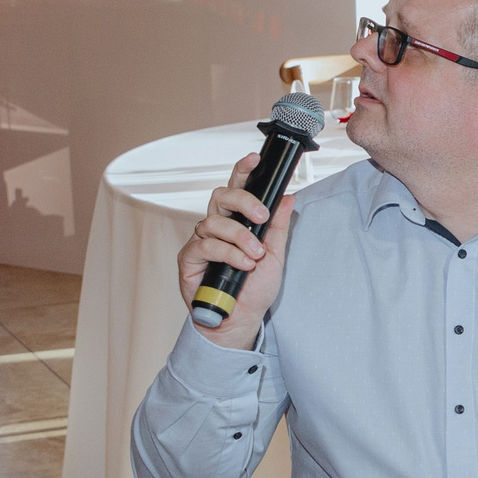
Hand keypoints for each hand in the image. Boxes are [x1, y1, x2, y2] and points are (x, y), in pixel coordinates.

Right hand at [178, 154, 296, 349]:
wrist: (241, 319)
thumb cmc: (255, 288)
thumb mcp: (275, 255)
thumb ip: (278, 226)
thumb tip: (289, 196)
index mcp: (237, 221)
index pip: (237, 189)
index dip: (242, 171)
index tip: (255, 157)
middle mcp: (217, 226)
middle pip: (220, 196)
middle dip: (243, 201)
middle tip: (262, 216)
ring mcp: (201, 241)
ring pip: (214, 221)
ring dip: (239, 237)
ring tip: (255, 256)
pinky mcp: (189, 258)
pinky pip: (205, 245)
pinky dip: (228, 253)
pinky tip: (242, 265)